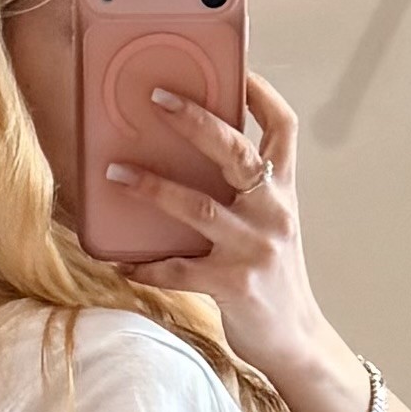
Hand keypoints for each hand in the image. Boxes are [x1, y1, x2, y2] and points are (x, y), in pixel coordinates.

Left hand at [104, 73, 333, 393]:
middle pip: (236, 152)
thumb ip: (246, 194)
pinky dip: (146, 266)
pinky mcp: (233, 285)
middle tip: (156, 98)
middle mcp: (272, 213)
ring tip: (116, 173)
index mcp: (282, 192)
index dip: (260, 94)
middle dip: (195, 121)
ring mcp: (253, 249)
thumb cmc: (274, 280)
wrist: (295, 342)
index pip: (282, 128)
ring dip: (153, 188)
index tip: (234, 69)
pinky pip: (178, 270)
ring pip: (199, 207)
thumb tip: (194, 162)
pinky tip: (122, 263)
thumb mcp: (272, 227)